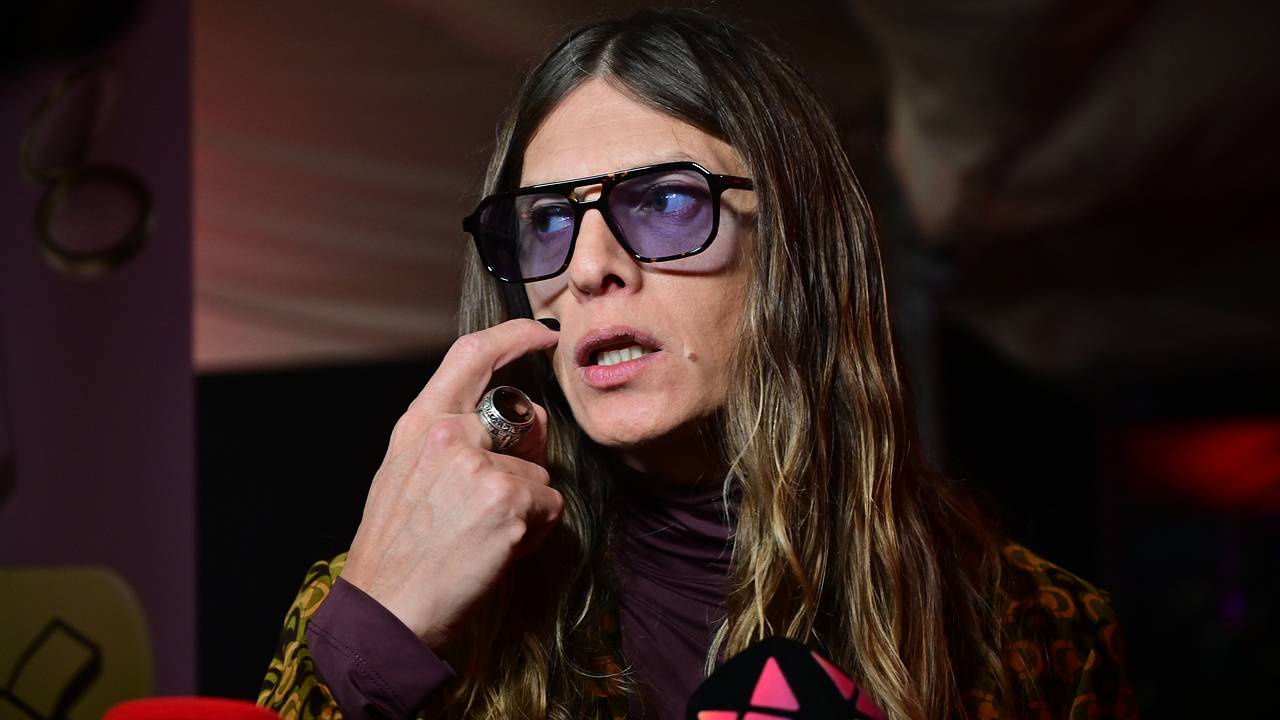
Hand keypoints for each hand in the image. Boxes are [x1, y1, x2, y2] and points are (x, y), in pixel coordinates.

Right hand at [339, 319, 562, 649]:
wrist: (387, 609)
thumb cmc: (397, 550)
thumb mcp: (406, 474)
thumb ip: (452, 439)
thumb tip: (515, 422)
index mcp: (420, 423)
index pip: (471, 355)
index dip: (513, 335)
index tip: (542, 333)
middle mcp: (450, 435)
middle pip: (525, 421)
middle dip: (529, 457)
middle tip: (496, 501)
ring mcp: (481, 467)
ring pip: (539, 474)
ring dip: (526, 506)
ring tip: (482, 535)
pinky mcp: (508, 502)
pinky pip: (549, 506)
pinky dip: (534, 532)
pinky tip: (496, 550)